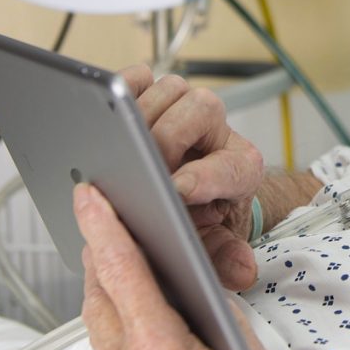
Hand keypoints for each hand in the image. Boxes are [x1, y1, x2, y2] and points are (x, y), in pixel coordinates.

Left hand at [74, 182, 268, 349]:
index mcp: (158, 346)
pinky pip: (107, 336)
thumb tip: (193, 274)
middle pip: (99, 290)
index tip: (90, 195)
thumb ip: (213, 305)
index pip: (122, 270)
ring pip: (98, 314)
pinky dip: (111, 305)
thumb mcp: (241, 345)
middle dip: (98, 245)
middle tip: (101, 207)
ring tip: (112, 244)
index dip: (104, 225)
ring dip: (102, 276)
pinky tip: (126, 295)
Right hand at [120, 65, 264, 289]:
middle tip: (140, 167)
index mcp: (241, 167)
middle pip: (197, 110)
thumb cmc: (203, 215)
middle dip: (165, 140)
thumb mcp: (214, 245)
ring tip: (121, 146)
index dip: (201, 177)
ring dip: (142, 116)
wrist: (200, 192)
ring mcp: (187, 108)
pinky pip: (140, 77)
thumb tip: (241, 271)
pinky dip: (123, 89)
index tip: (176, 191)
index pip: (227, 166)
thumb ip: (223, 258)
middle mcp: (217, 130)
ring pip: (169, 90)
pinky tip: (107, 116)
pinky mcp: (158, 95)